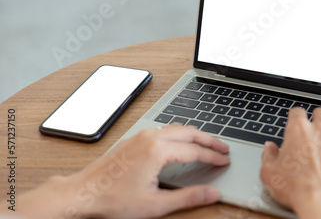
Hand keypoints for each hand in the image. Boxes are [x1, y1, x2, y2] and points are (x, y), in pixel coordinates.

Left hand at [17, 124, 229, 218]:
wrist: (83, 193)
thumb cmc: (114, 199)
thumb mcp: (155, 204)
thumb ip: (188, 197)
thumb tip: (212, 193)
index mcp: (157, 150)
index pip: (194, 150)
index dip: (213, 156)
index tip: (225, 160)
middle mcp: (150, 137)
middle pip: (188, 132)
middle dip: (209, 140)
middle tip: (224, 148)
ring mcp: (141, 136)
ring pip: (176, 128)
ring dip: (194, 135)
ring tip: (208, 144)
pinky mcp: (134, 139)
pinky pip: (164, 130)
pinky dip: (180, 134)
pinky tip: (182, 142)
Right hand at [260, 107, 320, 218]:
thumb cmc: (296, 188)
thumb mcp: (269, 173)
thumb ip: (268, 156)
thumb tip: (269, 148)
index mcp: (298, 130)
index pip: (297, 112)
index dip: (295, 117)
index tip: (295, 122)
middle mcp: (320, 130)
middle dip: (317, 117)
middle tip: (314, 127)